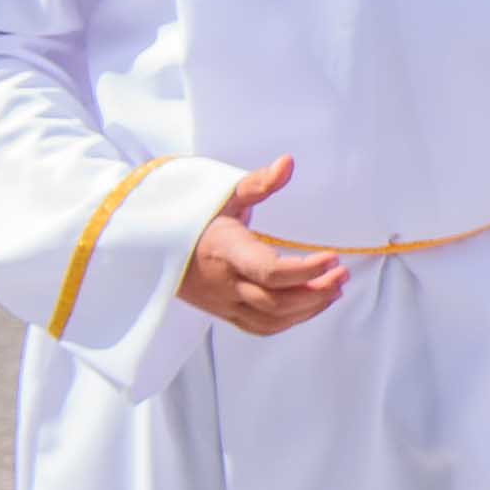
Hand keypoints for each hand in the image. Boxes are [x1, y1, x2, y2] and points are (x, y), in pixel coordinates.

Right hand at [174, 157, 343, 335]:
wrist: (148, 242)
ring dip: (309, 308)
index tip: (333, 256)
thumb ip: (258, 183)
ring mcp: (221, 301)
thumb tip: (288, 162)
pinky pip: (260, 326)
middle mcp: (223, 281)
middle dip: (317, 290)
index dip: (306, 270)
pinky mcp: (222, 312)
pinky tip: (312, 304)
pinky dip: (290, 320)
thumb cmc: (191, 215)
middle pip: (277, 301)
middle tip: (341, 273)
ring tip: (335, 288)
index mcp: (223, 250)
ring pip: (271, 319)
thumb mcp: (221, 193)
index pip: (269, 271)